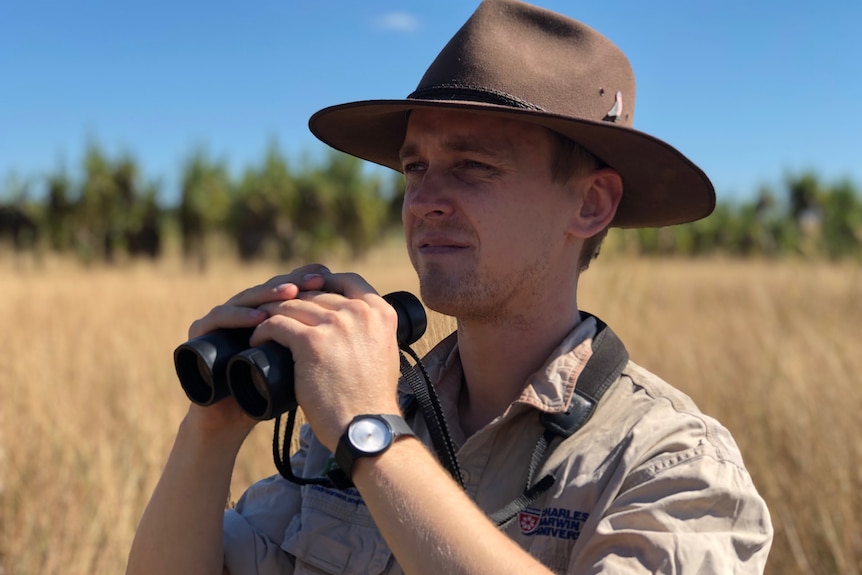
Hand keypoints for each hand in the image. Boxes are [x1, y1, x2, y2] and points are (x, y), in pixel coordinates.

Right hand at [181, 264, 330, 437]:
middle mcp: (246, 309)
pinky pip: (219, 317)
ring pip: (248, 297)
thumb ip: (326, 344)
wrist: (234, 419)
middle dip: (296, 283)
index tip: (332, 278)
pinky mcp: (201, 332)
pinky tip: (258, 317)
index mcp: (271, 312)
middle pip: (272, 287)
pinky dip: (239, 316)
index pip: (292, 287)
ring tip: (291, 294)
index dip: (312, 281)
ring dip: (271, 294)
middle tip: (316, 278)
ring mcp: (223, 317)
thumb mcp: (307, 365)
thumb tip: (367, 326)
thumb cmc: (273, 394)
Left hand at [251, 272, 402, 450]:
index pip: (348, 280)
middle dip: (292, 298)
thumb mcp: (384, 352)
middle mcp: (360, 312)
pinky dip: (262, 330)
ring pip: (292, 304)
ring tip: (259, 325)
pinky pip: (277, 323)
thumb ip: (370, 331)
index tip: (306, 291)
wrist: (366, 428)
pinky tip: (256, 338)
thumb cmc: (371, 399)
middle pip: (316, 291)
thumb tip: (347, 322)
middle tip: (275, 311)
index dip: (323, 281)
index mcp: (381, 313)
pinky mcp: (311, 342)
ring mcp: (335, 324)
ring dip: (271, 312)